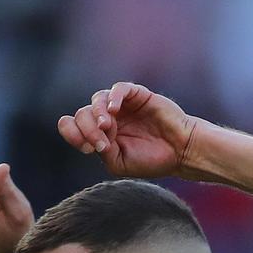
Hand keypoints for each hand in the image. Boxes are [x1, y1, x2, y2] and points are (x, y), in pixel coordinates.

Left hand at [56, 81, 198, 180]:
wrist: (180, 152)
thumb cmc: (151, 160)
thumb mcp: (119, 164)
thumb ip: (101, 150)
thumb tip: (90, 134)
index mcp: (100, 135)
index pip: (73, 126)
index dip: (72, 133)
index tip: (87, 148)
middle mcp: (108, 118)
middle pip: (82, 113)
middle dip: (87, 129)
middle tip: (103, 144)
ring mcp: (121, 105)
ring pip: (96, 99)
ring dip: (97, 114)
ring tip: (108, 127)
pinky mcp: (136, 95)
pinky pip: (118, 88)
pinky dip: (113, 97)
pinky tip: (114, 110)